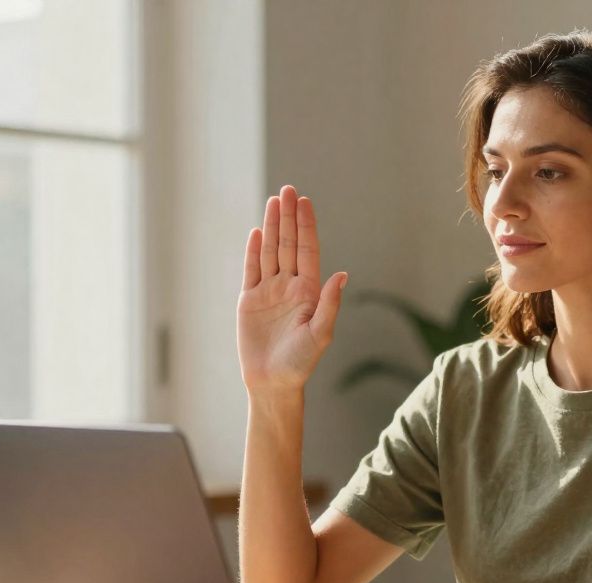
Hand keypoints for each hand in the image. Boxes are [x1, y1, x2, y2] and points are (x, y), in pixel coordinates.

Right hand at [237, 185, 347, 393]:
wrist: (273, 382)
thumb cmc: (301, 363)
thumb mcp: (320, 334)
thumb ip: (329, 303)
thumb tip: (342, 274)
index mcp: (308, 291)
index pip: (307, 251)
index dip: (306, 226)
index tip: (305, 202)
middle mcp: (289, 286)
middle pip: (288, 244)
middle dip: (288, 217)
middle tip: (289, 190)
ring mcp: (268, 291)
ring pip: (270, 251)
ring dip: (272, 227)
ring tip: (274, 201)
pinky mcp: (249, 301)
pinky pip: (251, 269)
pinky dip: (253, 250)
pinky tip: (256, 231)